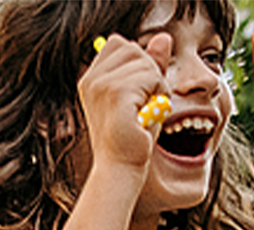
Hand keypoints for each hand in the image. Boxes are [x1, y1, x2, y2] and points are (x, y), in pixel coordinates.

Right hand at [82, 32, 171, 174]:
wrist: (120, 167)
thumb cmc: (131, 135)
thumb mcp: (142, 93)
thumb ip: (150, 64)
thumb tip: (162, 37)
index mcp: (90, 79)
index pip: (119, 44)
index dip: (136, 64)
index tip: (132, 96)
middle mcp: (92, 79)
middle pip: (134, 48)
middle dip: (148, 73)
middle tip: (139, 106)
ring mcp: (102, 85)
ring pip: (147, 63)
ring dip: (155, 86)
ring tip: (141, 112)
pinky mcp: (116, 92)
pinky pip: (153, 77)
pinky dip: (158, 95)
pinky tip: (144, 117)